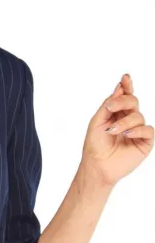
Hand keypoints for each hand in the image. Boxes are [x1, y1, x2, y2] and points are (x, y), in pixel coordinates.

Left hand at [81, 73, 153, 187]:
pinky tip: (126, 135)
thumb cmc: (95, 145)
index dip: (127, 86)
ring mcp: (138, 130)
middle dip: (122, 102)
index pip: (125, 97)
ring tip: (113, 131)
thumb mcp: (98, 121)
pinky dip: (137, 130)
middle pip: (133, 102)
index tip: (125, 77)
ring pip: (138, 116)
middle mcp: (129, 120)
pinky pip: (147, 130)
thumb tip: (119, 88)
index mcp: (117, 114)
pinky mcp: (145, 142)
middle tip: (110, 108)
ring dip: (124, 122)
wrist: (98, 165)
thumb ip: (108, 105)